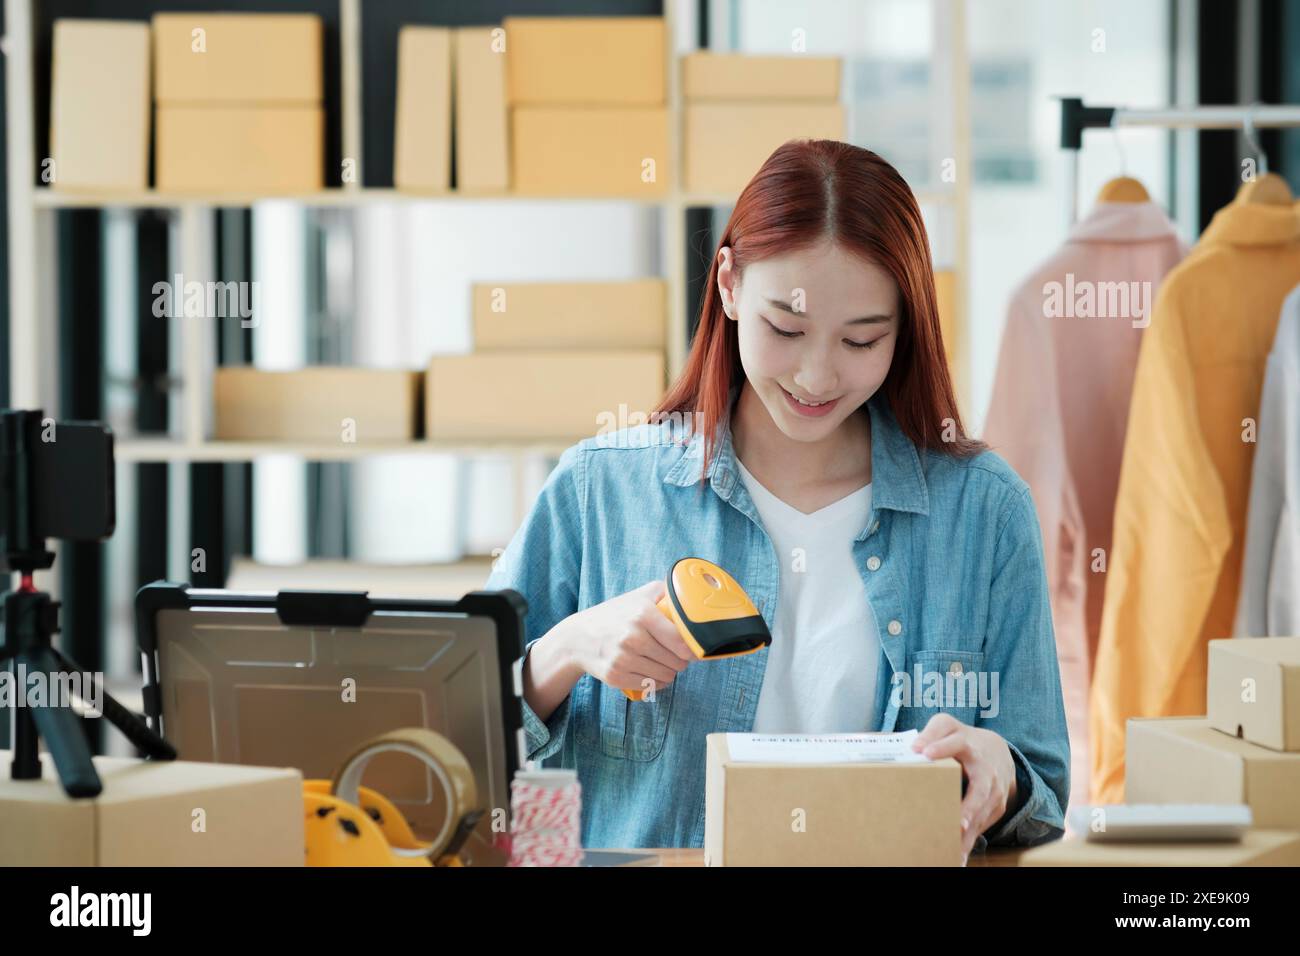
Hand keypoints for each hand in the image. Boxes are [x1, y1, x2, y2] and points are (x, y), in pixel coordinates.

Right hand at [562, 580, 694, 695]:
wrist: (577, 637)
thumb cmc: (614, 615)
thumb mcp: (638, 595)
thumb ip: (666, 591)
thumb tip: (694, 593)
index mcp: (643, 614)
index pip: (682, 641)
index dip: (692, 647)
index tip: (692, 647)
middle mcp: (633, 637)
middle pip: (677, 661)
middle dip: (681, 660)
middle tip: (674, 654)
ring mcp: (623, 659)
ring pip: (667, 676)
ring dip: (669, 671)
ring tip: (662, 661)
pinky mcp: (616, 676)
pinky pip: (651, 686)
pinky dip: (656, 681)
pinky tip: (651, 671)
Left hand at [911, 714, 1016, 857]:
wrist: (997, 751)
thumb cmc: (963, 739)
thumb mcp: (947, 725)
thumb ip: (932, 731)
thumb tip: (915, 747)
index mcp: (969, 745)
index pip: (956, 743)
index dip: (941, 747)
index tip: (925, 753)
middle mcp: (986, 770)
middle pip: (980, 788)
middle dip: (970, 807)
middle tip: (959, 823)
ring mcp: (994, 791)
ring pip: (983, 814)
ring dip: (969, 833)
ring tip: (955, 852)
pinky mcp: (996, 808)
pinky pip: (982, 826)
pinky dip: (970, 842)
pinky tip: (957, 857)